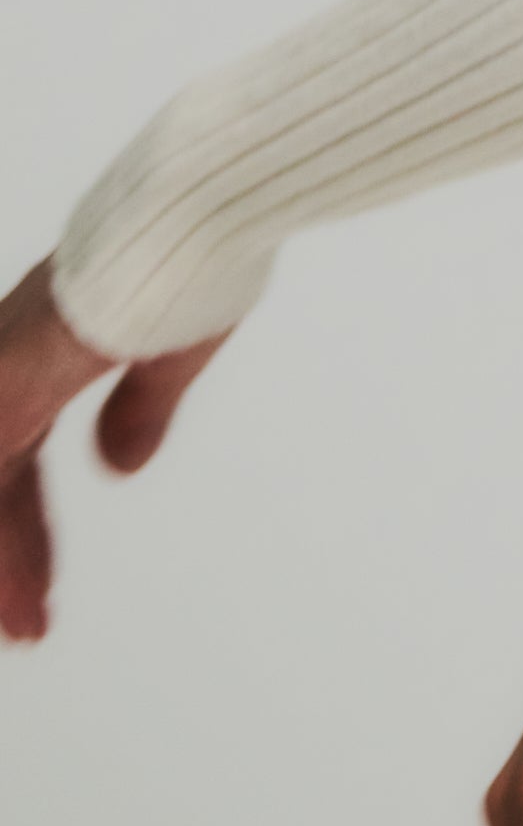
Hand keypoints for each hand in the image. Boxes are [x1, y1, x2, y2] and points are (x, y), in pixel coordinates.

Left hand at [0, 255, 231, 640]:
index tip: (40, 588)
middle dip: (7, 555)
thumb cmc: (200, 246)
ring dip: (0, 558)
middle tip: (30, 628)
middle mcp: (13, 359)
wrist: (199, 197)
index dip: (22, 529)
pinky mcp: (7, 379)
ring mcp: (5, 365)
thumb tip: (119, 465)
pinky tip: (12, 588)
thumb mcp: (168, 351)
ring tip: (22, 627)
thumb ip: (138, 407)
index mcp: (46, 350)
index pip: (13, 458)